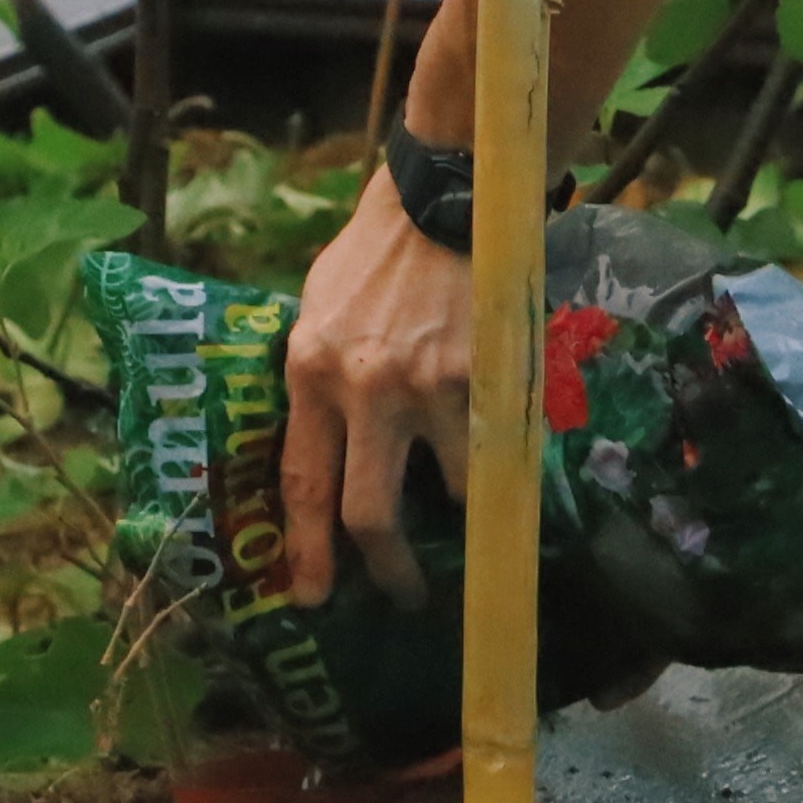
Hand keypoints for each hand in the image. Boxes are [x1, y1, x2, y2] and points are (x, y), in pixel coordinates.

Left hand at [278, 165, 472, 606]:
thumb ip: (313, 384)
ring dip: (456, 523)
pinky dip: (495, 476)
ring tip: (463, 526)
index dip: (308, 551)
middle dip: (386, 571)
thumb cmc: (368, 262)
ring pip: (447, 496)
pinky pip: (492, 456)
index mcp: (308, 371)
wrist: (436, 205)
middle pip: (369, 514)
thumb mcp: (313, 315)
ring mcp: (427, 387)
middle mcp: (363, 387)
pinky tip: (499, 477)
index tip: (312, 597)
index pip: (303, 483)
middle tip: (401, 594)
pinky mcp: (484, 380)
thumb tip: (318, 455)